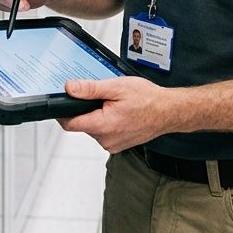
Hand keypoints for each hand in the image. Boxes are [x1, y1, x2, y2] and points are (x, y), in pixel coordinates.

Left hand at [57, 77, 184, 153]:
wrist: (169, 111)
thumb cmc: (148, 99)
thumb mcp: (116, 87)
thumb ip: (90, 89)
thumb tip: (70, 88)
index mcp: (103, 126)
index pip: (70, 123)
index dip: (63, 111)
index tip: (64, 101)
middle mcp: (106, 139)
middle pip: (82, 124)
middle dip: (86, 109)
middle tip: (100, 96)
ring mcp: (112, 144)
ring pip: (93, 128)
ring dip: (98, 115)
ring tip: (114, 104)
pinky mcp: (118, 145)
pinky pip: (104, 132)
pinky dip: (107, 122)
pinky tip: (119, 112)